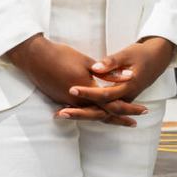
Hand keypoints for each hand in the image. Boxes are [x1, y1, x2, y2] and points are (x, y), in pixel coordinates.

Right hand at [4, 35, 147, 126]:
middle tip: (135, 122)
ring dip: (108, 118)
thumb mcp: (86, 61)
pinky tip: (98, 113)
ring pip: (92, 115)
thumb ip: (108, 72)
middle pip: (104, 114)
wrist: (35, 58)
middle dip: (121, 118)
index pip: (112, 104)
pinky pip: (81, 111)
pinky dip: (93, 113)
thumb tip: (128, 76)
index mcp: (87, 90)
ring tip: (121, 120)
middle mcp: (78, 101)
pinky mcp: (61, 100)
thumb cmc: (61, 55)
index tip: (141, 111)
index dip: (128, 108)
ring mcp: (68, 103)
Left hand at [65, 37, 173, 108]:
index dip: (87, 93)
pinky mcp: (119, 98)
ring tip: (61, 114)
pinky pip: (103, 109)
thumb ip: (111, 62)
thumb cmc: (142, 54)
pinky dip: (89, 110)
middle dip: (80, 113)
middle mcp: (124, 98)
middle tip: (61, 113)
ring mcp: (122, 100)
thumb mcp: (128, 54)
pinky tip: (73, 109)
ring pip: (101, 112)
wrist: (158, 58)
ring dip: (82, 114)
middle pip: (100, 111)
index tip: (72, 89)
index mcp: (127, 88)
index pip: (104, 95)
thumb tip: (96, 68)